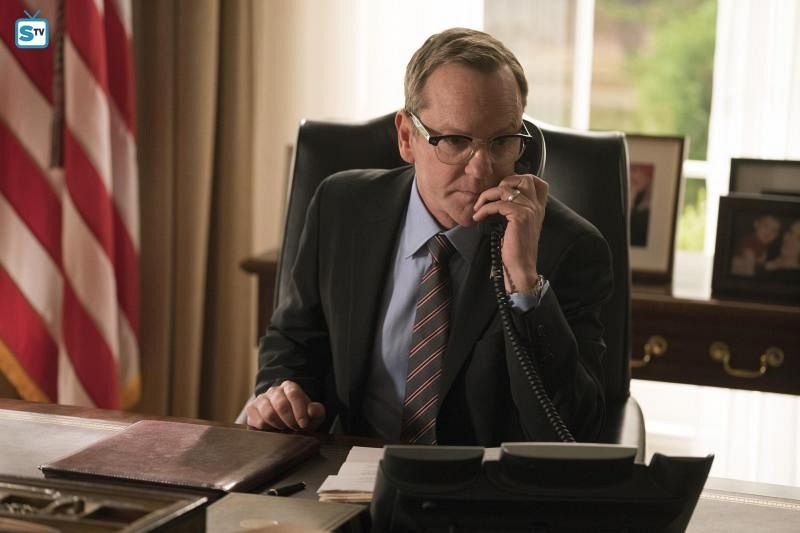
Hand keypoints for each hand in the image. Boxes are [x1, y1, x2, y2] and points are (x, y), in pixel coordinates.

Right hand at [246, 380, 325, 430]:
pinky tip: (273, 429)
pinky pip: (258, 422)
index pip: (294, 394)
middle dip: (290, 420)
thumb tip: (312, 410)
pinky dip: (268, 429)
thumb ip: (317, 411)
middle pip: (281, 404)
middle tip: (294, 428)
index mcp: (289, 387)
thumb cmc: (300, 418)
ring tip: (284, 428)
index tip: (303, 424)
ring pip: (268, 413)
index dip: (299, 410)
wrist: (284, 423)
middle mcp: (274, 391)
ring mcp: (261, 399)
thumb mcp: (313, 416)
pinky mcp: (251, 410)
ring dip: (279, 425)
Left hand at [472, 174, 548, 292]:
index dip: (520, 178)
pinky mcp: (520, 217)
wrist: (521, 268)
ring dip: (487, 196)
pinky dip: (484, 209)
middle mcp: (536, 206)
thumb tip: (499, 200)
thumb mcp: (518, 227)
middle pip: (524, 178)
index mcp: (537, 208)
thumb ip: (516, 211)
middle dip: (503, 182)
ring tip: (478, 208)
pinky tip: (478, 217)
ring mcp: (530, 210)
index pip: (537, 182)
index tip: (503, 188)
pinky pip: (498, 204)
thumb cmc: (516, 250)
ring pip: (506, 189)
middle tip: (490, 197)